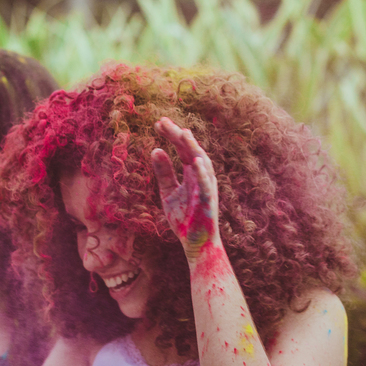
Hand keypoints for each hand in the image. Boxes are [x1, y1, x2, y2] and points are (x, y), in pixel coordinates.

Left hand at [151, 117, 220, 261]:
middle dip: (178, 136)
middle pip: (191, 151)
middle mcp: (202, 177)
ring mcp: (207, 188)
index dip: (172, 135)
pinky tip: (197, 161)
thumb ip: (164, 172)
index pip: (182, 149)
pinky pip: (207, 186)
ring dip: (194, 148)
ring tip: (183, 134)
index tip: (158, 123)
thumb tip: (156, 149)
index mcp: (192, 174)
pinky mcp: (209, 203)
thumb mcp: (168, 193)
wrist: (195, 244)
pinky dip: (203, 173)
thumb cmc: (184, 219)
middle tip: (162, 121)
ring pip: (203, 164)